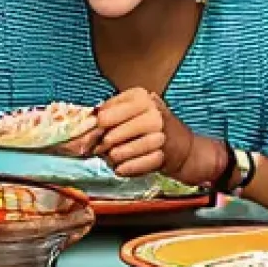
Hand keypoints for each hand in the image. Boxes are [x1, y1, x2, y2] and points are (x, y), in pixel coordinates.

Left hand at [94, 88, 223, 182]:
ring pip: (116, 154)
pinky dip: (123, 169)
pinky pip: (127, 168)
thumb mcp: (132, 111)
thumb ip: (108, 114)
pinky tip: (126, 164)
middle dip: (101, 146)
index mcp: (141, 97)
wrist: (185, 148)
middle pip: (108, 136)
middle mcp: (152, 113)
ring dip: (112, 159)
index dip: (93, 129)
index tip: (92, 135)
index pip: (103, 116)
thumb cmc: (150, 127)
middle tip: (103, 148)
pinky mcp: (162, 157)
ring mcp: (159, 136)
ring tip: (117, 155)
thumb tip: (82, 127)